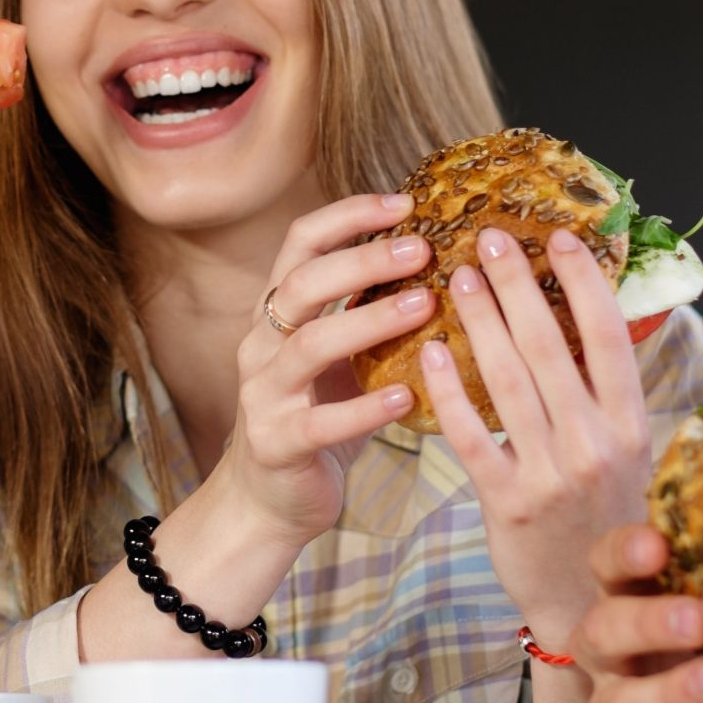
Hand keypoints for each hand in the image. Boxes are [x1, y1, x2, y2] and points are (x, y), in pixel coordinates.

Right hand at [217, 193, 436, 543]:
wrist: (269, 501)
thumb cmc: (317, 418)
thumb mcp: (339, 358)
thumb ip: (368, 313)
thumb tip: (441, 263)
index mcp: (277, 315)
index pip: (300, 243)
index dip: (348, 215)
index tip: (404, 202)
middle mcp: (261, 345)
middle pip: (303, 283)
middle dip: (364, 260)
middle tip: (423, 249)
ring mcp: (263, 394)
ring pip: (310, 345)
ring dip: (370, 320)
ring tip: (426, 307)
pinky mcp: (277, 444)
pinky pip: (320, 423)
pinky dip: (365, 409)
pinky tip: (408, 397)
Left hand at [417, 227, 648, 635]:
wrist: (590, 606)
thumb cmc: (606, 520)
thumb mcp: (629, 455)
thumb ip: (610, 395)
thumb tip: (595, 317)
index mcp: (631, 424)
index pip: (611, 338)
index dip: (585, 283)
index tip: (560, 238)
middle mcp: (596, 443)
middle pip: (552, 346)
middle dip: (518, 285)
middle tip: (489, 236)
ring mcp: (551, 473)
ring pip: (509, 381)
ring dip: (481, 322)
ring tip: (458, 277)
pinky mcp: (506, 501)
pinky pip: (472, 435)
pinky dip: (448, 391)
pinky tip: (428, 352)